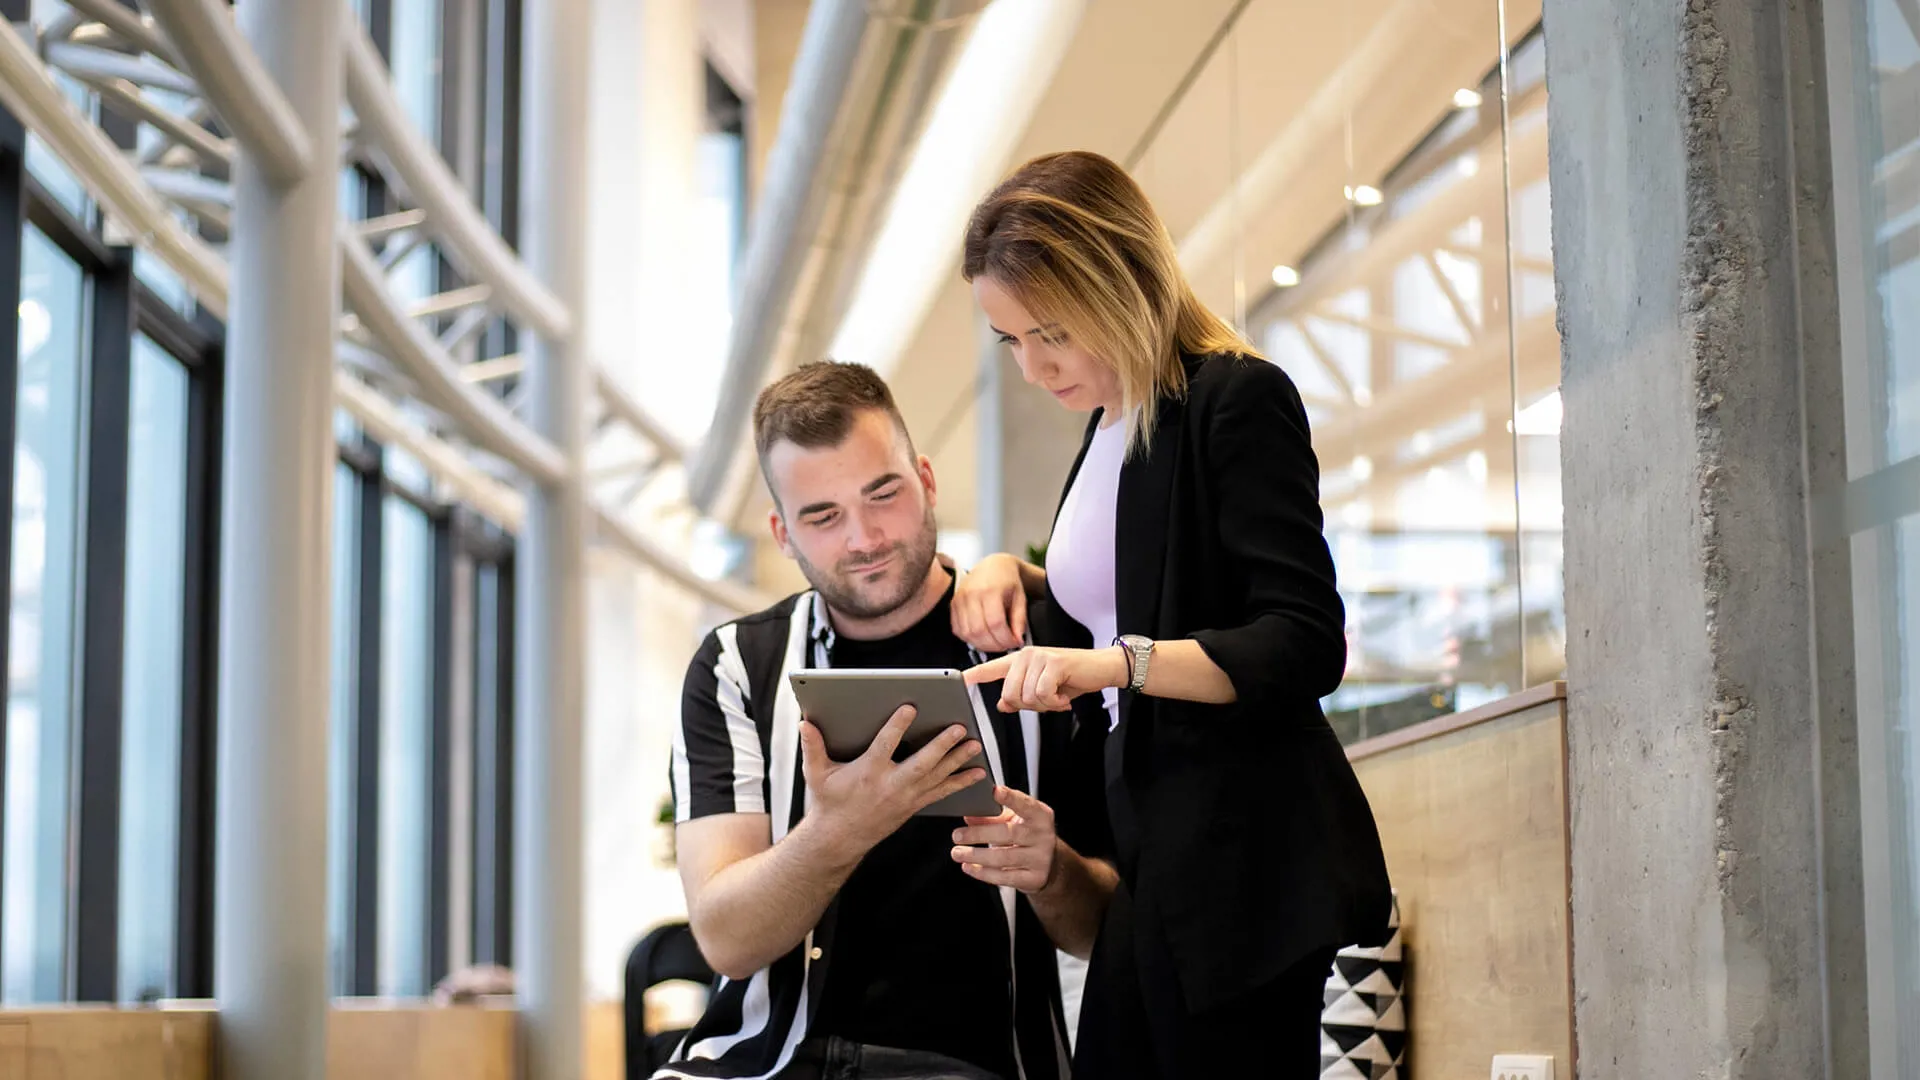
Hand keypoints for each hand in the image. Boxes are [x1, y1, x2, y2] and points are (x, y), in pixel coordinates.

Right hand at [798, 706, 986, 858]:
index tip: (911, 707)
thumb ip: (813, 746)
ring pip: (937, 777)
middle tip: (960, 727)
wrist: (839, 839)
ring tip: (976, 745)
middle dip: (942, 745)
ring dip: (958, 761)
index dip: (898, 725)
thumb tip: (804, 723)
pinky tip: (978, 773)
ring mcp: (905, 798)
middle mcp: (891, 786)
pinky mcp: (913, 806)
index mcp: (868, 772)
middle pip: (922, 763)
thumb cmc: (828, 802)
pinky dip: (960, 783)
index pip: (885, 744)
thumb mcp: (816, 774)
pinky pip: (941, 793)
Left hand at [950, 786, 1058, 893]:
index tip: (994, 791)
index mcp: (1040, 815)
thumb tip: (969, 816)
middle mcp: (1043, 836)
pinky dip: (983, 873)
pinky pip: (1004, 877)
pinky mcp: (1034, 879)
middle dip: (979, 834)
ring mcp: (1041, 859)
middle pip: (1008, 833)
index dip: (1010, 798)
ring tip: (957, 853)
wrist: (1048, 864)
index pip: (1025, 804)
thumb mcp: (1013, 820)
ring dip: (976, 855)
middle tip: (957, 835)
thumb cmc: (1027, 835)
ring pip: (1003, 857)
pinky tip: (969, 867)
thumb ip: (992, 816)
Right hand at [952, 553, 1028, 652]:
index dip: (1006, 639)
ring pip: (967, 633)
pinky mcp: (953, 605)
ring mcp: (959, 600)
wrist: (992, 566)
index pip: (995, 623)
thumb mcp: (1020, 598)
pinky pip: (958, 630)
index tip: (1015, 643)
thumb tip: (1017, 640)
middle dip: (994, 645)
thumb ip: (1019, 619)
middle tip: (1006, 646)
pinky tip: (982, 637)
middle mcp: (971, 594)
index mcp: (990, 590)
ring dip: (982, 645)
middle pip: (979, 630)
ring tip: (995, 643)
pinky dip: (970, 639)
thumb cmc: (1008, 581)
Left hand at [964, 646, 1129, 712]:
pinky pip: (1042, 694)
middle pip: (1010, 694)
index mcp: (1019, 660)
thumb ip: (1021, 695)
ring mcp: (1038, 656)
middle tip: (1048, 702)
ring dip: (1045, 706)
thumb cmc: (1073, 677)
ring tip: (1058, 697)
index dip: (974, 675)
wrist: (1102, 667)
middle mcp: (1025, 655)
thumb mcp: (1044, 690)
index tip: (959, 681)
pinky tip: (1064, 698)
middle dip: (1030, 707)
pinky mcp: (1053, 662)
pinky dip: (1054, 703)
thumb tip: (1002, 704)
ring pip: (1027, 697)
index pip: (991, 668)